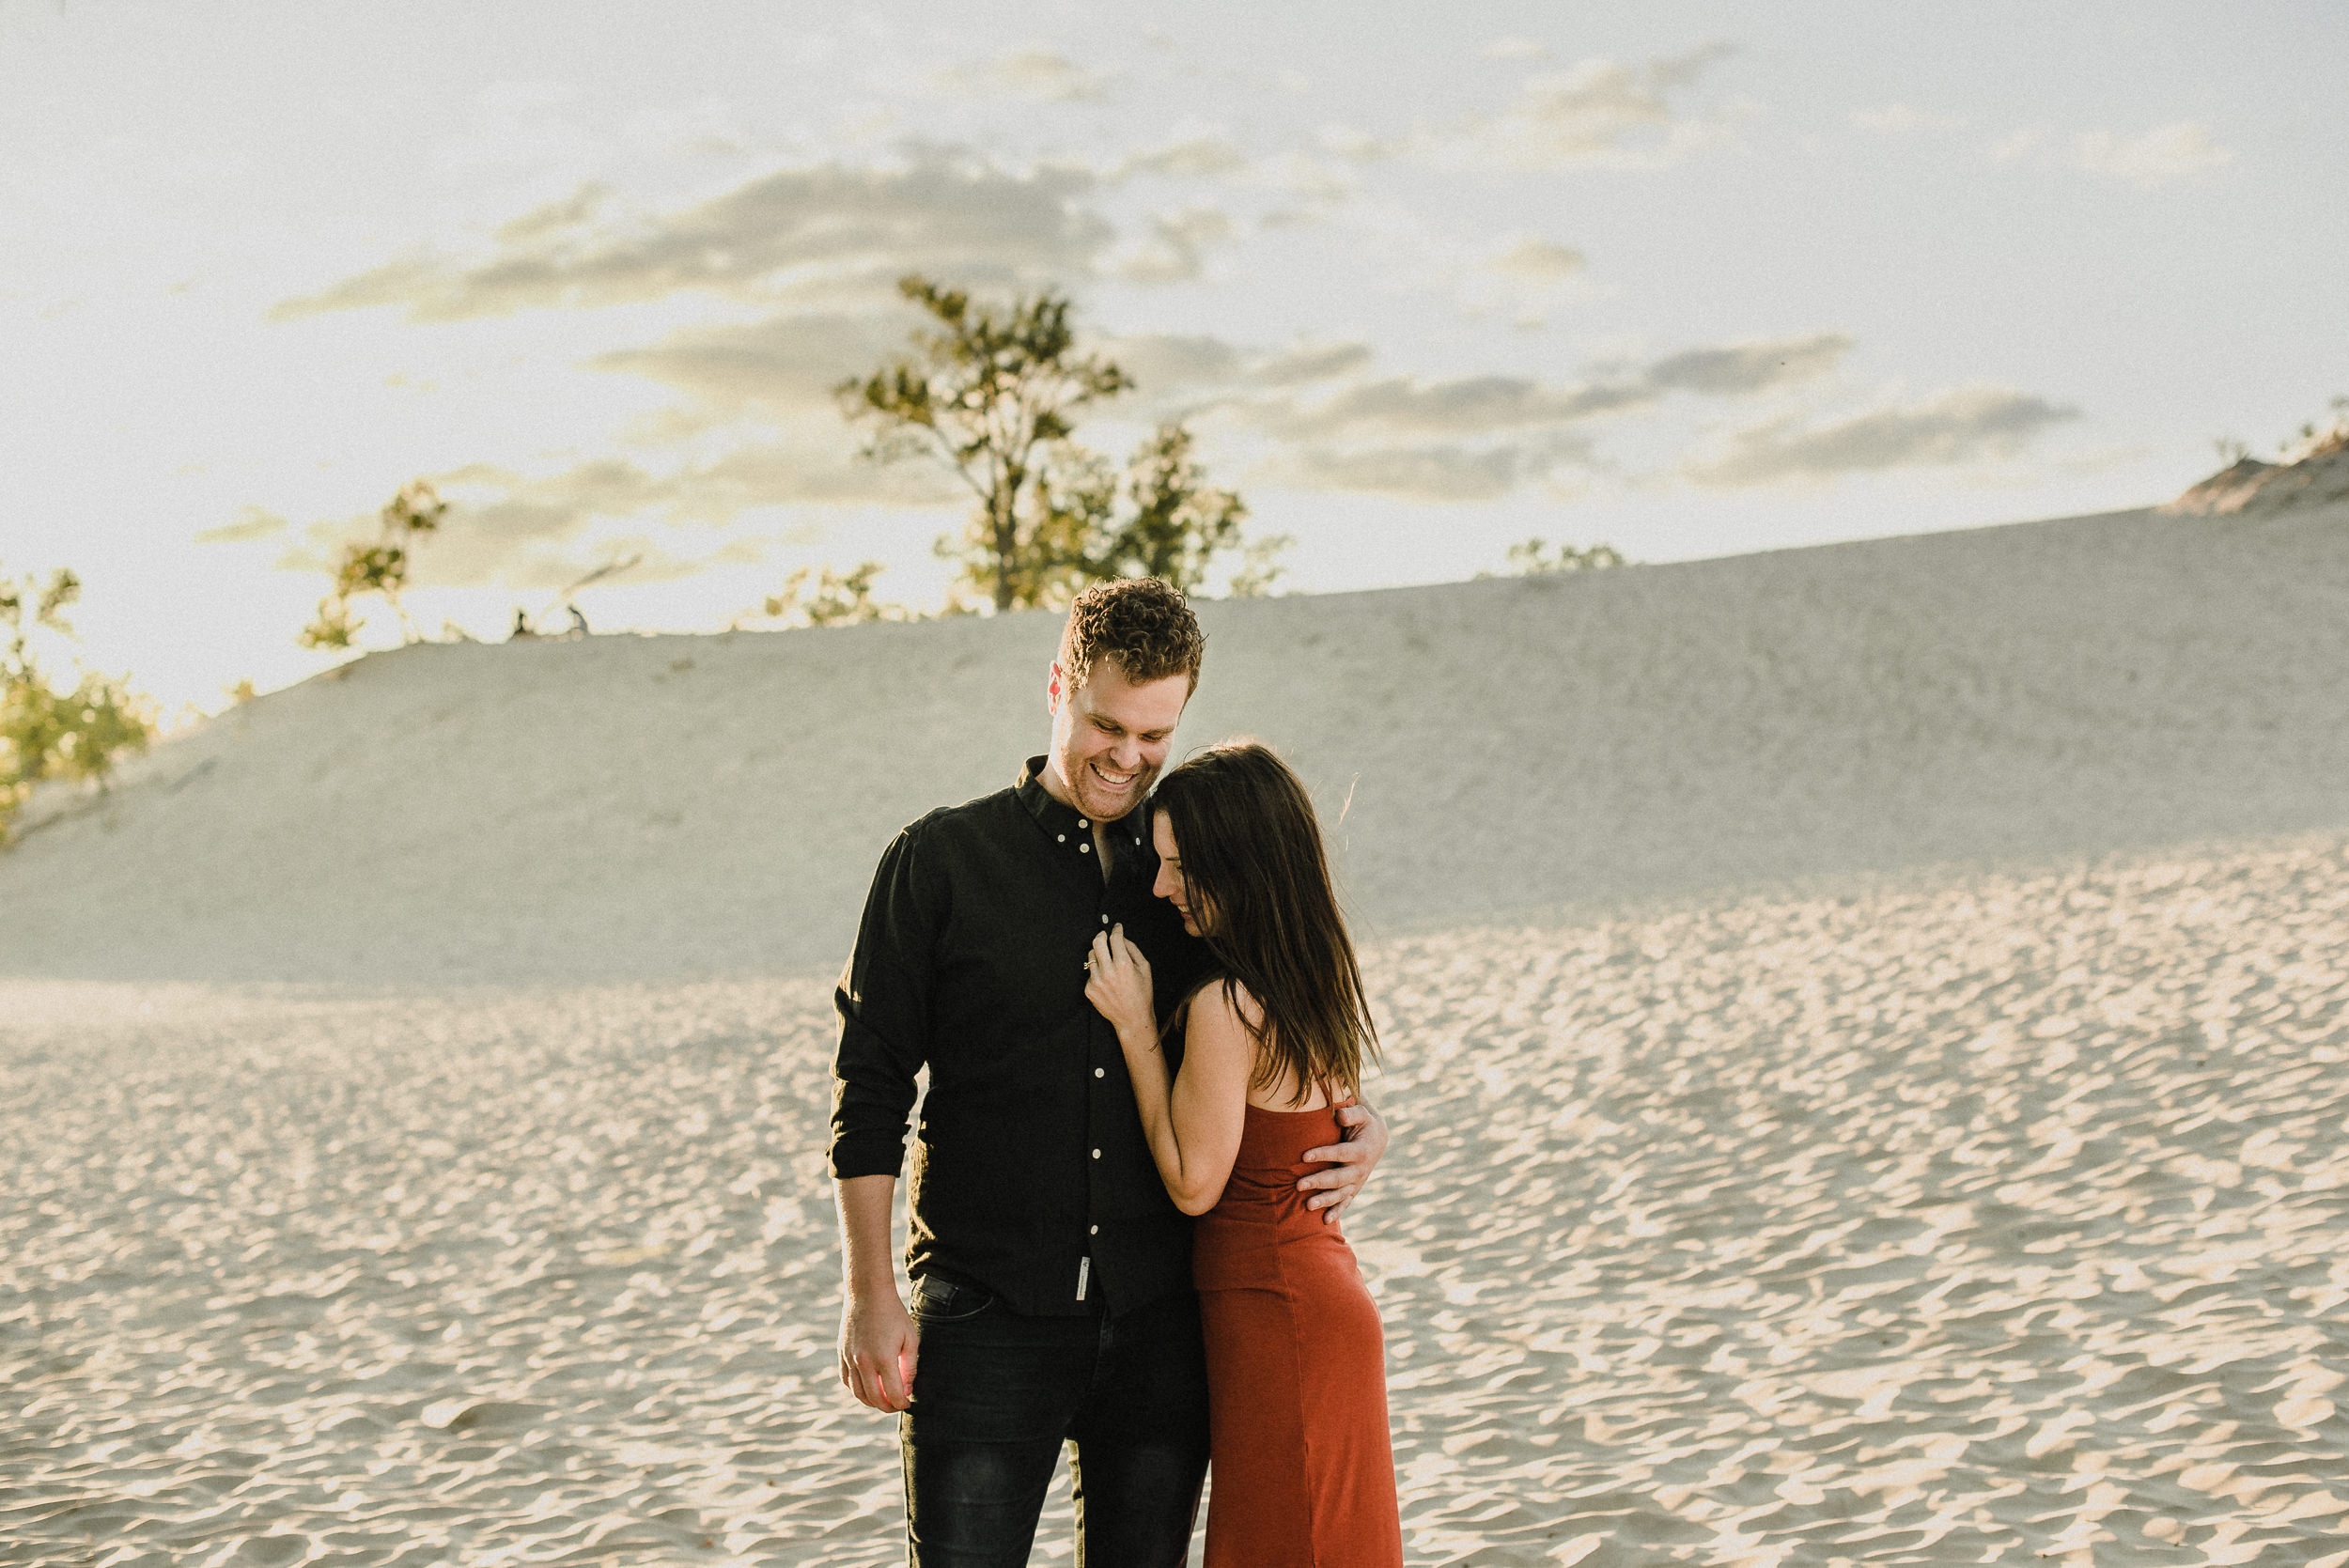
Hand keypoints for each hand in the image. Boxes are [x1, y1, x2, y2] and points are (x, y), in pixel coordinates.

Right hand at [838, 1288, 916, 1411]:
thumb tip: (907, 1390)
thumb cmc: (893, 1314)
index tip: (908, 1404)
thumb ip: (910, 1367)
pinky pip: (847, 1381)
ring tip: (883, 1400)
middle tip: (897, 1405)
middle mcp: (863, 1362)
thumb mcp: (910, 1338)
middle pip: (874, 1399)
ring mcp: (849, 1359)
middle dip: (887, 1407)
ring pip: (858, 1393)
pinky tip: (868, 1387)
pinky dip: (857, 1390)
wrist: (867, 1294)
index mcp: (884, 1358)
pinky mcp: (841, 1354)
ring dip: (871, 1402)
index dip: (902, 1404)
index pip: (892, 1394)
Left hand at [1085, 925, 1154, 1037]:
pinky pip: (1090, 972)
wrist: (1132, 1018)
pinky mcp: (1089, 990)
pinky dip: (1097, 971)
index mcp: (1123, 965)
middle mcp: (1107, 972)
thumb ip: (1133, 949)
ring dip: (1099, 954)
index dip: (1116, 929)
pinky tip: (1107, 979)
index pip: (1115, 938)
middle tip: (1105, 935)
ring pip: (1091, 956)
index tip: (1117, 927)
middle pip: (1097, 942)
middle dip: (1102, 934)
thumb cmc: (1142, 994)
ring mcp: (1096, 981)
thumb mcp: (1145, 968)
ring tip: (1108, 961)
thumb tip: (1122, 937)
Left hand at [1299, 1100, 1388, 1227]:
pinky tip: (1324, 1221)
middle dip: (1318, 1182)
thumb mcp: (1362, 1113)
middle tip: (1298, 1185)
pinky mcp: (1354, 1188)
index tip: (1304, 1156)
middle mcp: (1360, 1169)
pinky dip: (1336, 1212)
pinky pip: (1345, 1202)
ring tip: (1307, 1206)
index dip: (1323, 1154)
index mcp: (1361, 1150)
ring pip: (1340, 1194)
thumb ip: (1351, 1113)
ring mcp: (1357, 1181)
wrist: (1378, 1139)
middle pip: (1338, 1178)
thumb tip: (1339, 1115)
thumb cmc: (1364, 1123)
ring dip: (1324, 1200)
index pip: (1340, 1153)